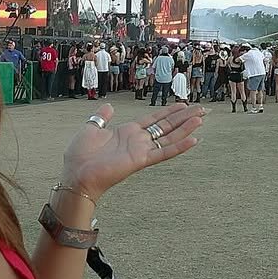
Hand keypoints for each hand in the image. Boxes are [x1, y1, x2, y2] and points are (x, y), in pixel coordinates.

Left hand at [61, 103, 203, 199]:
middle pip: (166, 126)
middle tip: (201, 110)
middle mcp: (138, 141)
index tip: (183, 104)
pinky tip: (194, 139)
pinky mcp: (141, 160)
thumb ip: (102, 117)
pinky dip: (179, 146)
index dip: (169, 111)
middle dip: (183, 117)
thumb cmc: (80, 155)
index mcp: (127, 132)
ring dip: (186, 128)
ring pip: (169, 137)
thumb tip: (109, 106)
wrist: (76, 174)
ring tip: (201, 119)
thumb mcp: (91, 128)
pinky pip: (164, 152)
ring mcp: (141, 151)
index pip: (153, 119)